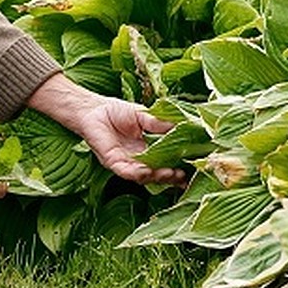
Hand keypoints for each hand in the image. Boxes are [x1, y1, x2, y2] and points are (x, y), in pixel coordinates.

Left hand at [28, 74, 186, 185]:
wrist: (93, 109)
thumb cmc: (117, 111)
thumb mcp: (144, 115)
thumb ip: (159, 123)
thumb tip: (182, 125)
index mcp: (148, 149)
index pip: (167, 162)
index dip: (180, 165)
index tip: (194, 166)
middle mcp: (139, 160)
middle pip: (158, 174)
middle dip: (172, 177)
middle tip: (184, 175)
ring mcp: (126, 164)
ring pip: (145, 177)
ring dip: (158, 177)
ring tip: (171, 173)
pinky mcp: (113, 163)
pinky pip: (127, 173)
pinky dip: (138, 173)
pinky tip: (148, 171)